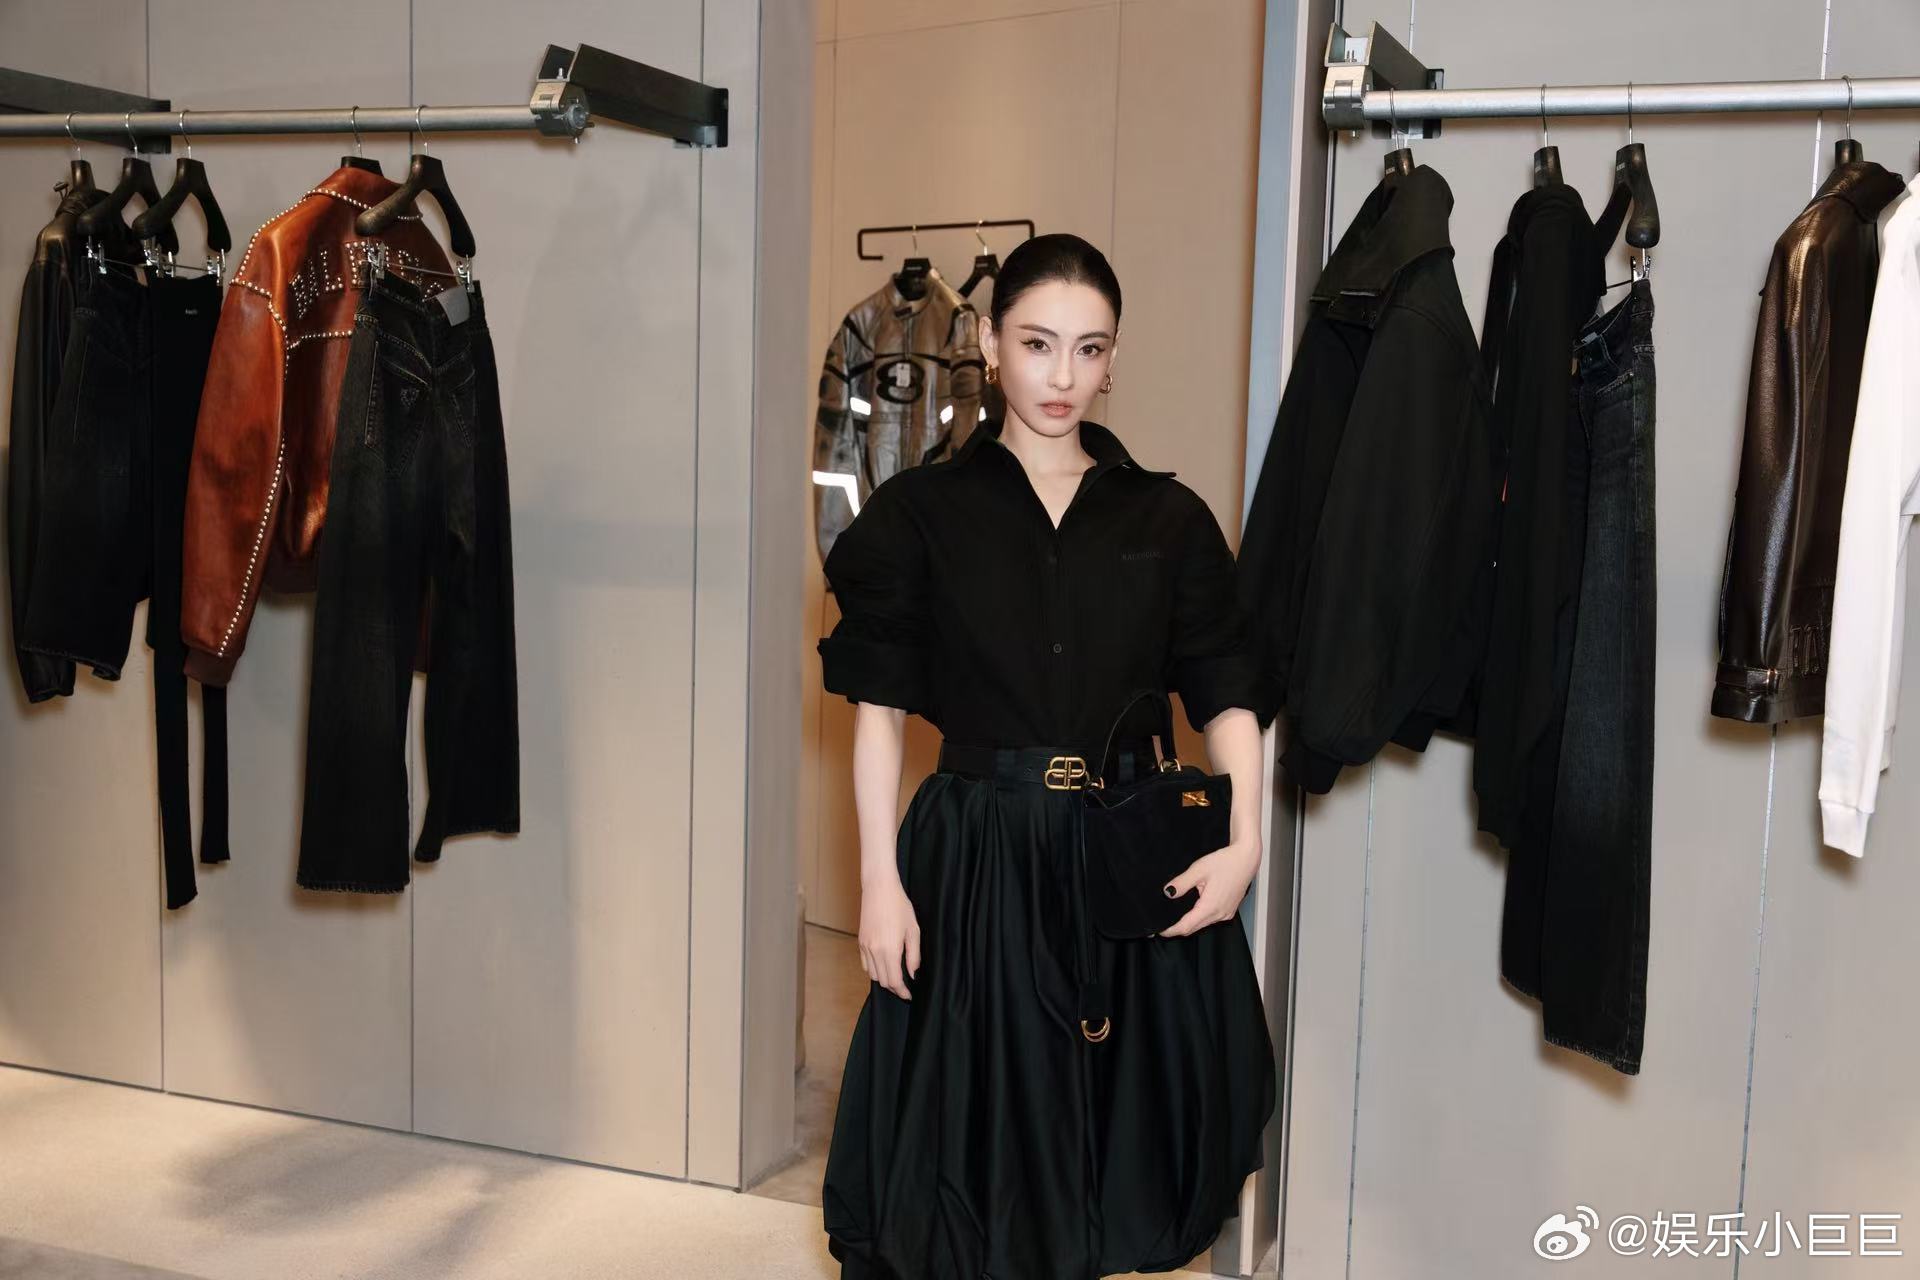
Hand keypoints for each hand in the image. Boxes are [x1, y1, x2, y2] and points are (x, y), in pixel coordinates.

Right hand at [859, 873, 920, 999]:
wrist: (879, 888)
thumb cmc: (899, 906)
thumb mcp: (913, 930)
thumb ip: (914, 955)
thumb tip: (912, 973)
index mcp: (889, 950)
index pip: (894, 981)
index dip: (902, 991)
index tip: (909, 995)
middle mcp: (874, 951)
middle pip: (882, 981)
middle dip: (894, 987)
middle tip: (905, 986)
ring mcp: (865, 946)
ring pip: (872, 974)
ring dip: (884, 979)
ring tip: (895, 976)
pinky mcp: (860, 941)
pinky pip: (865, 964)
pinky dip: (873, 969)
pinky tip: (883, 965)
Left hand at [1156, 840, 1261, 937]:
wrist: (1246, 858)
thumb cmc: (1225, 862)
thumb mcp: (1199, 869)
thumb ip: (1182, 883)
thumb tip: (1167, 893)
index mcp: (1211, 907)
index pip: (1186, 926)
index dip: (1171, 930)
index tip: (1160, 930)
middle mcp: (1220, 914)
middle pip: (1194, 928)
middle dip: (1178, 928)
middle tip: (1164, 924)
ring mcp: (1226, 914)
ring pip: (1203, 925)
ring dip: (1190, 923)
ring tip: (1176, 917)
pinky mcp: (1230, 910)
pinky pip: (1212, 920)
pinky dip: (1201, 918)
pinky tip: (1194, 910)